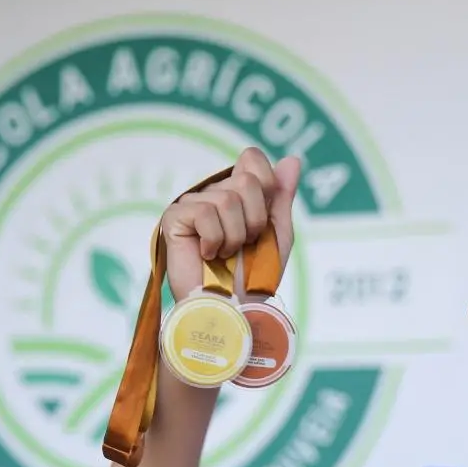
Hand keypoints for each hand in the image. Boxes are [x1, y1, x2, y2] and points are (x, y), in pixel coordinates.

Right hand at [158, 147, 300, 302]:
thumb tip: (293, 158)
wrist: (233, 308)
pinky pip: (204, 213)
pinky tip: (208, 255)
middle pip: (245, 180)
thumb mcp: (277, 234)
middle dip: (255, 220)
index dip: (266, 188)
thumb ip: (282, 196)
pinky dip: (215, 240)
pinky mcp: (174, 217)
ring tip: (226, 254)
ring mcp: (192, 204)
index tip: (261, 222)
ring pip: (226, 199)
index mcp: (237, 193)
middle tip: (244, 245)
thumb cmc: (254, 278)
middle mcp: (213, 193)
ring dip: (235, 236)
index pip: (252, 159)